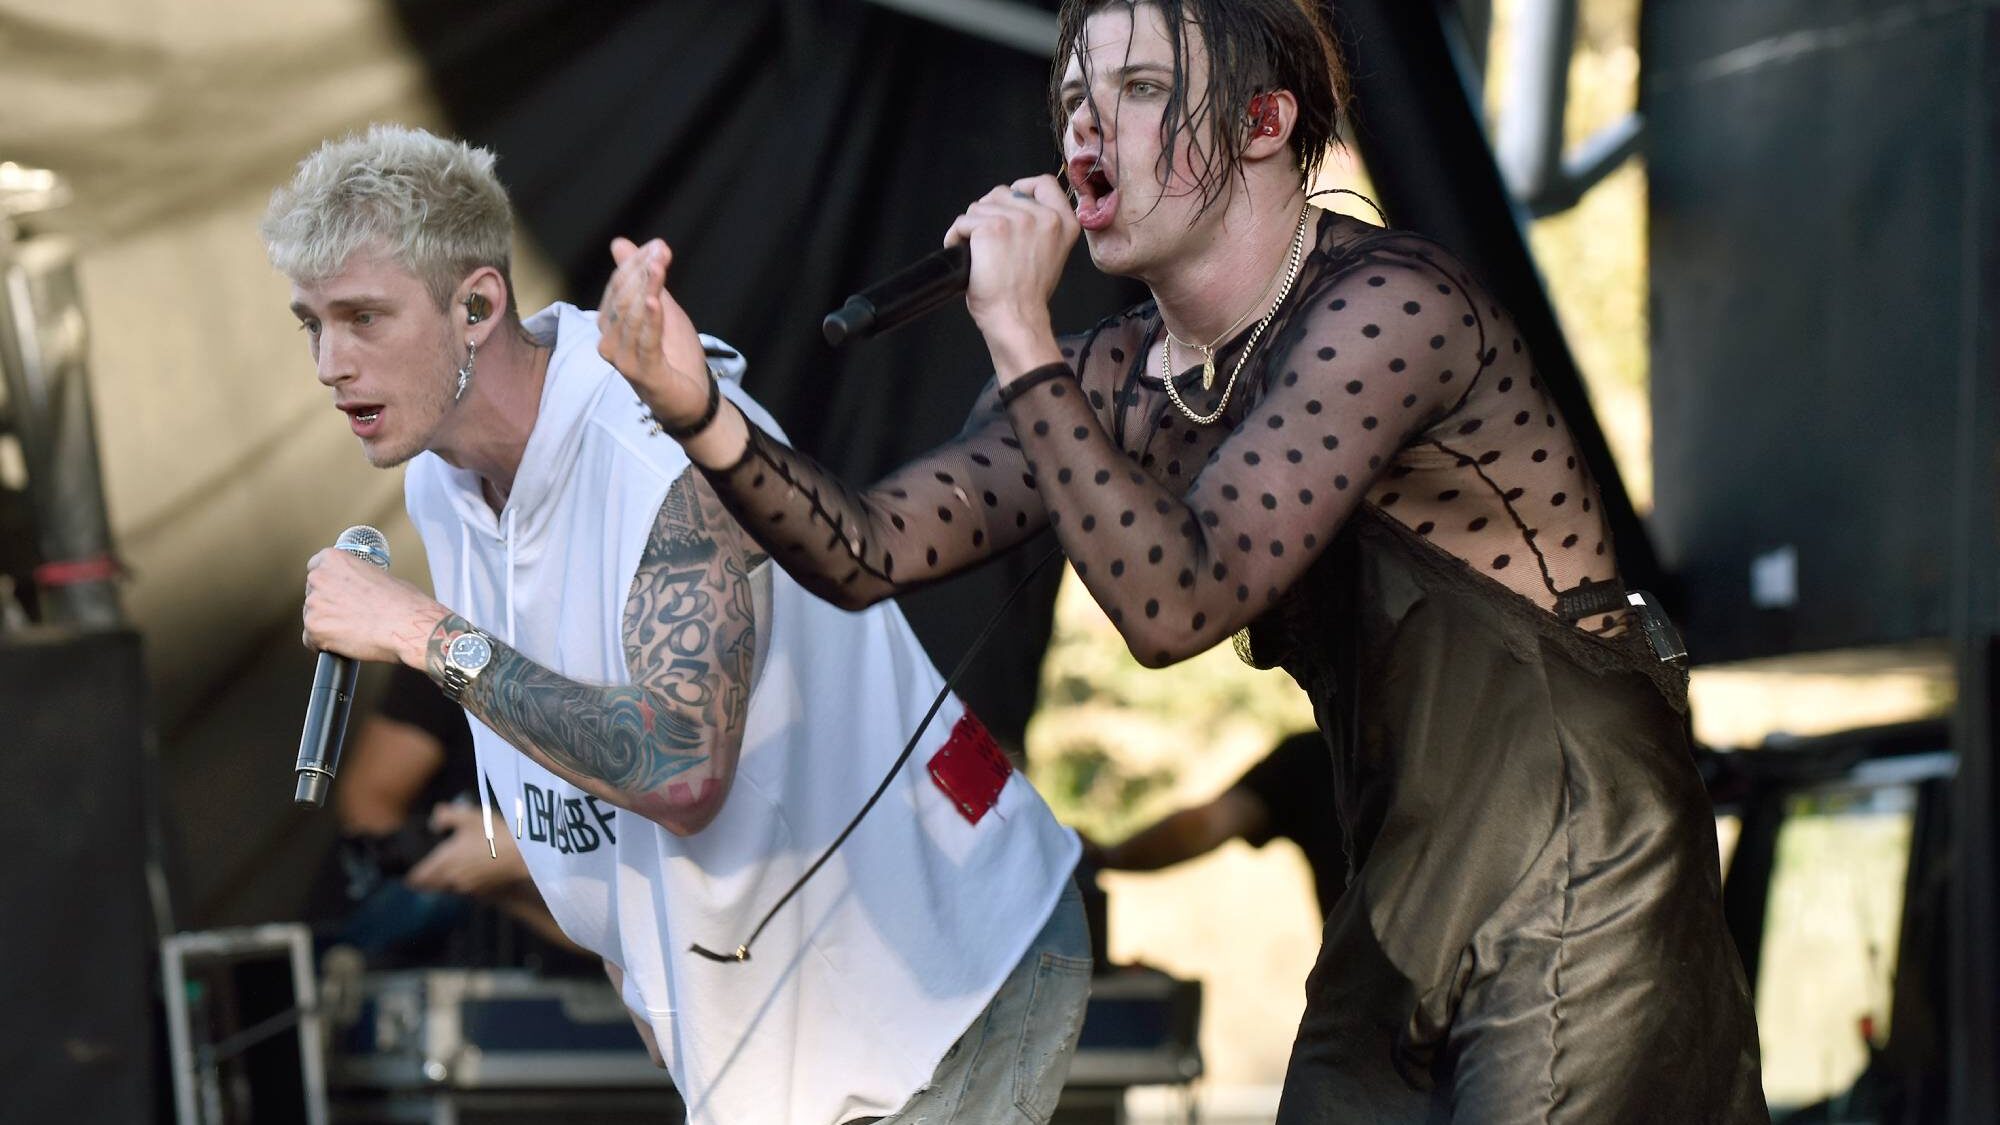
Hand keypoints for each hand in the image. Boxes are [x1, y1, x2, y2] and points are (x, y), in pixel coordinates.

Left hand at [301, 548, 445, 667]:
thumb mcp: (380, 575)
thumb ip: (358, 578)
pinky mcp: (314, 629)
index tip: (338, 593)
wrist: (409, 626)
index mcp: (334, 559)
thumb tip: (355, 590)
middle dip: (328, 605)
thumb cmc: (404, 603)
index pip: (316, 568)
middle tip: (351, 615)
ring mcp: (313, 604)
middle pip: (313, 594)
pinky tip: (346, 643)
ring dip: (328, 625)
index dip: (329, 584)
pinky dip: (325, 644)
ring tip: (354, 630)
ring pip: (313, 618)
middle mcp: (318, 578)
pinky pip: (312, 640)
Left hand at [406, 803, 532, 897]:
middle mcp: (451, 879)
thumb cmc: (493, 834)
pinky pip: (463, 889)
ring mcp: (466, 887)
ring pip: (446, 888)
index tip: (409, 872)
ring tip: (450, 868)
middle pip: (430, 887)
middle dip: (426, 880)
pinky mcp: (480, 891)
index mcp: (444, 862)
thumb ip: (445, 816)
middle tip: (427, 870)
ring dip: (443, 882)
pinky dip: (461, 883)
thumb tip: (433, 822)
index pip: (417, 879)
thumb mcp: (469, 816)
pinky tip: (470, 870)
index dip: (411, 877)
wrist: (521, 855)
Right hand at [596, 237, 711, 427]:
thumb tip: (618, 243)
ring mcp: (622, 359)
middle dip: (641, 271)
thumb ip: (643, 279)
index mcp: (610, 324)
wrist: (693, 399)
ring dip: (647, 288)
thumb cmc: (674, 354)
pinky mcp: (641, 374)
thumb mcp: (662, 309)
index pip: (617, 286)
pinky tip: (656, 302)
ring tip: (660, 266)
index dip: (635, 264)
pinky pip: (644, 342)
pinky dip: (650, 321)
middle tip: (661, 251)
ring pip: (631, 317)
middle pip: (622, 298)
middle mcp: (609, 342)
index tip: (659, 246)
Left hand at [943, 175, 1074, 378]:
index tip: (1011, 201)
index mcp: (1064, 223)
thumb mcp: (1051, 255)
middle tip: (988, 242)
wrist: (1017, 317)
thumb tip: (1015, 212)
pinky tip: (963, 254)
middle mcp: (1044, 216)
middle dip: (989, 212)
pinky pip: (962, 221)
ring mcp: (1018, 219)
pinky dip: (955, 237)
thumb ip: (1040, 229)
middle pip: (1002, 193)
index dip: (1023, 188)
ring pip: (979, 206)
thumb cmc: (1028, 295)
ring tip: (976, 252)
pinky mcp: (991, 226)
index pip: (1044, 183)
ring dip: (971, 227)